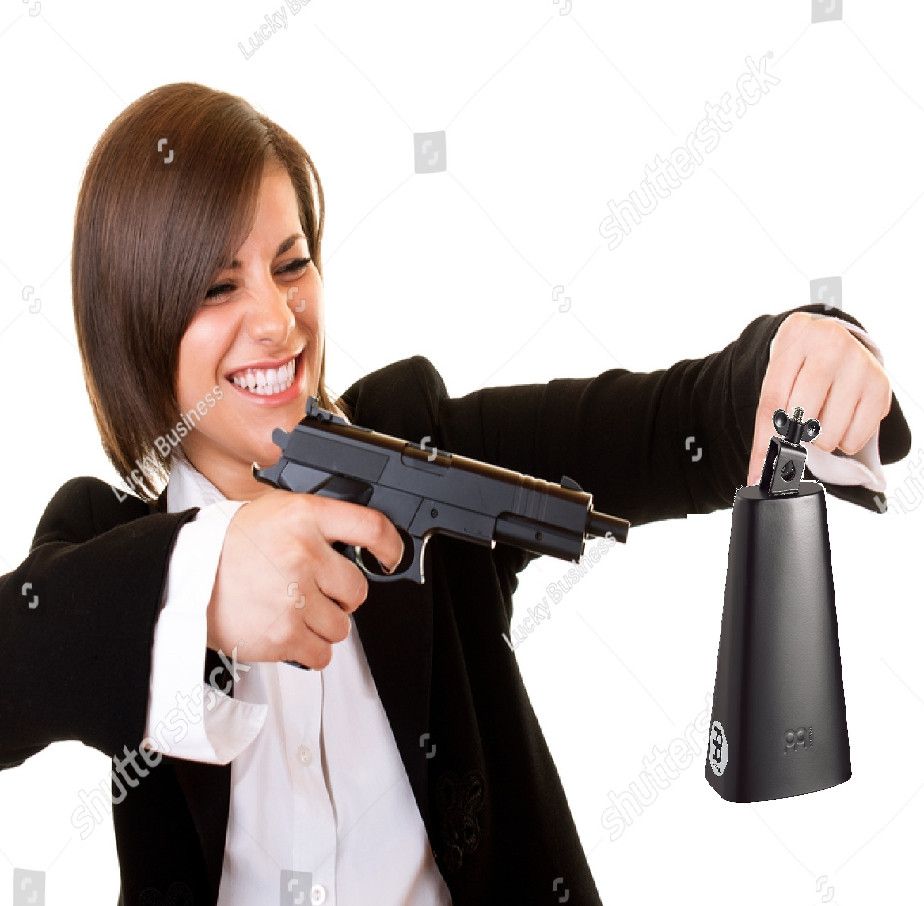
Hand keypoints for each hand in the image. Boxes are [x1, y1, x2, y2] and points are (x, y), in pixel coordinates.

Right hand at [206, 489, 404, 668]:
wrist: (181, 575)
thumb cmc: (226, 544)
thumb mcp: (273, 510)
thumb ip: (315, 523)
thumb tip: (355, 540)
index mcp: (304, 518)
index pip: (370, 528)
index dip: (390, 545)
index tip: (391, 556)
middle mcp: (303, 555)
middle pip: (358, 589)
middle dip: (339, 595)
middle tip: (311, 590)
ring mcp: (293, 597)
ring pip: (341, 626)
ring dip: (323, 624)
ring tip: (292, 610)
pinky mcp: (282, 634)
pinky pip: (322, 654)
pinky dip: (309, 649)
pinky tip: (288, 631)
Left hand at [746, 312, 891, 484]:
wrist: (830, 340)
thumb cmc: (798, 366)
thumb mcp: (778, 378)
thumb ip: (768, 418)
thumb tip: (759, 473)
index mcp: (795, 338)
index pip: (774, 399)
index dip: (765, 440)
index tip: (760, 472)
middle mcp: (831, 344)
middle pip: (803, 416)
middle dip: (797, 434)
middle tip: (800, 426)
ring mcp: (859, 362)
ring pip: (830, 431)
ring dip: (822, 438)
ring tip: (822, 418)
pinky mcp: (880, 383)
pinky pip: (856, 436)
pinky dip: (845, 440)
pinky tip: (842, 420)